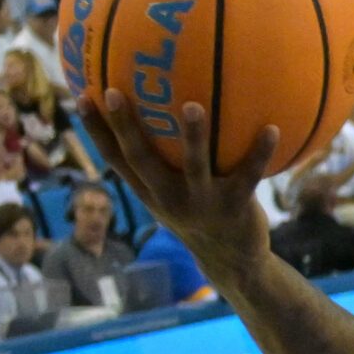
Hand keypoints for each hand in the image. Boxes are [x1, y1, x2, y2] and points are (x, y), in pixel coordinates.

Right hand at [81, 93, 277, 282]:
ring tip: (193, 106)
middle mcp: (170, 197)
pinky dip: (260, 152)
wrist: (234, 261)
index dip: (96, 130)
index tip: (80, 96)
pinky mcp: (236, 205)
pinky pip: (249, 174)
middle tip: (114, 92)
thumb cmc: (201, 214)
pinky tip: (272, 128)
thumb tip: (163, 112)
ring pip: (194, 165)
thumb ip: (163, 162)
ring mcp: (202, 202)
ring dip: (193, 136)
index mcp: (150, 191)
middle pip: (141, 159)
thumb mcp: (174, 194)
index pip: (115, 159)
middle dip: (125, 127)